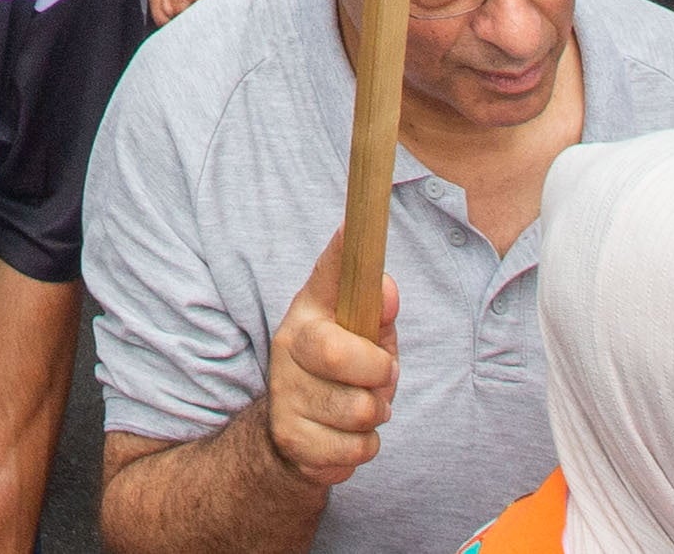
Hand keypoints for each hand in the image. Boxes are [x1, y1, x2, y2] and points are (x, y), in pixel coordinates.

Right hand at [259, 239, 397, 488]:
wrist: (295, 436)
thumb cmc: (341, 374)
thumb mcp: (362, 337)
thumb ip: (377, 311)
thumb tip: (387, 288)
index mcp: (310, 313)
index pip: (327, 276)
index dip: (340, 254)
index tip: (352, 224)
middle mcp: (289, 348)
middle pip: (339, 355)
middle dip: (379, 375)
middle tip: (379, 379)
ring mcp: (285, 394)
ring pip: (359, 411)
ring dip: (375, 415)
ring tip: (361, 408)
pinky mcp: (292, 439)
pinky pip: (355, 449)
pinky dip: (364, 447)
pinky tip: (346, 435)